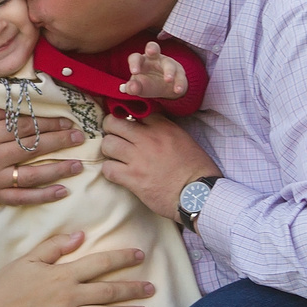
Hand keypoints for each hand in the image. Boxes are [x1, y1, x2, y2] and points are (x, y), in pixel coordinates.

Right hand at [0, 105, 84, 206]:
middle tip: (80, 138)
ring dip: (58, 169)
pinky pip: (22, 198)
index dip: (48, 124)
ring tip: (78, 165)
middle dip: (59, 142)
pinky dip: (43, 196)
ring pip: (32, 175)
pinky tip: (62, 191)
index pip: (24, 128)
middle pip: (32, 148)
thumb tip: (19, 104)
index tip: (67, 122)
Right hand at [0, 232, 154, 306]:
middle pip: (108, 291)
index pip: (100, 263)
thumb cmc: (6, 284)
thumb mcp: (29, 258)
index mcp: (63, 274)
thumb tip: (80, 235)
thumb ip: (55, 246)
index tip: (140, 255)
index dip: (122, 258)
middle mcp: (70, 296)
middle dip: (132, 289)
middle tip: (152, 288)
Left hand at [99, 116, 219, 222]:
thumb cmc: (196, 169)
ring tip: (115, 155)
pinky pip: (108, 168)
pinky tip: (117, 172)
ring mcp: (138, 158)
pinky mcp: (132, 178)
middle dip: (111, 128)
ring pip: (108, 144)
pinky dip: (110, 170)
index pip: (135, 112)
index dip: (129, 118)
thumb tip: (149, 128)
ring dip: (109, 150)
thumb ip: (165, 131)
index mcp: (163, 127)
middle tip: (114, 136)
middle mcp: (148, 139)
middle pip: (114, 123)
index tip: (129, 125)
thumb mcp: (185, 139)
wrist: (198, 194)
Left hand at [121, 40, 188, 99]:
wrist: (165, 89)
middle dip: (152, 48)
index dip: (134, 63)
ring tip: (168, 80)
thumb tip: (127, 88)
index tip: (134, 72)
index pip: (135, 57)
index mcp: (141, 61)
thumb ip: (132, 88)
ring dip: (169, 71)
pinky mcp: (179, 71)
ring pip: (169, 64)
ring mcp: (167, 63)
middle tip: (151, 52)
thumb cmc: (148, 84)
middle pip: (153, 48)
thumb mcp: (139, 88)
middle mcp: (154, 58)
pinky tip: (178, 90)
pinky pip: (180, 76)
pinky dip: (179, 83)